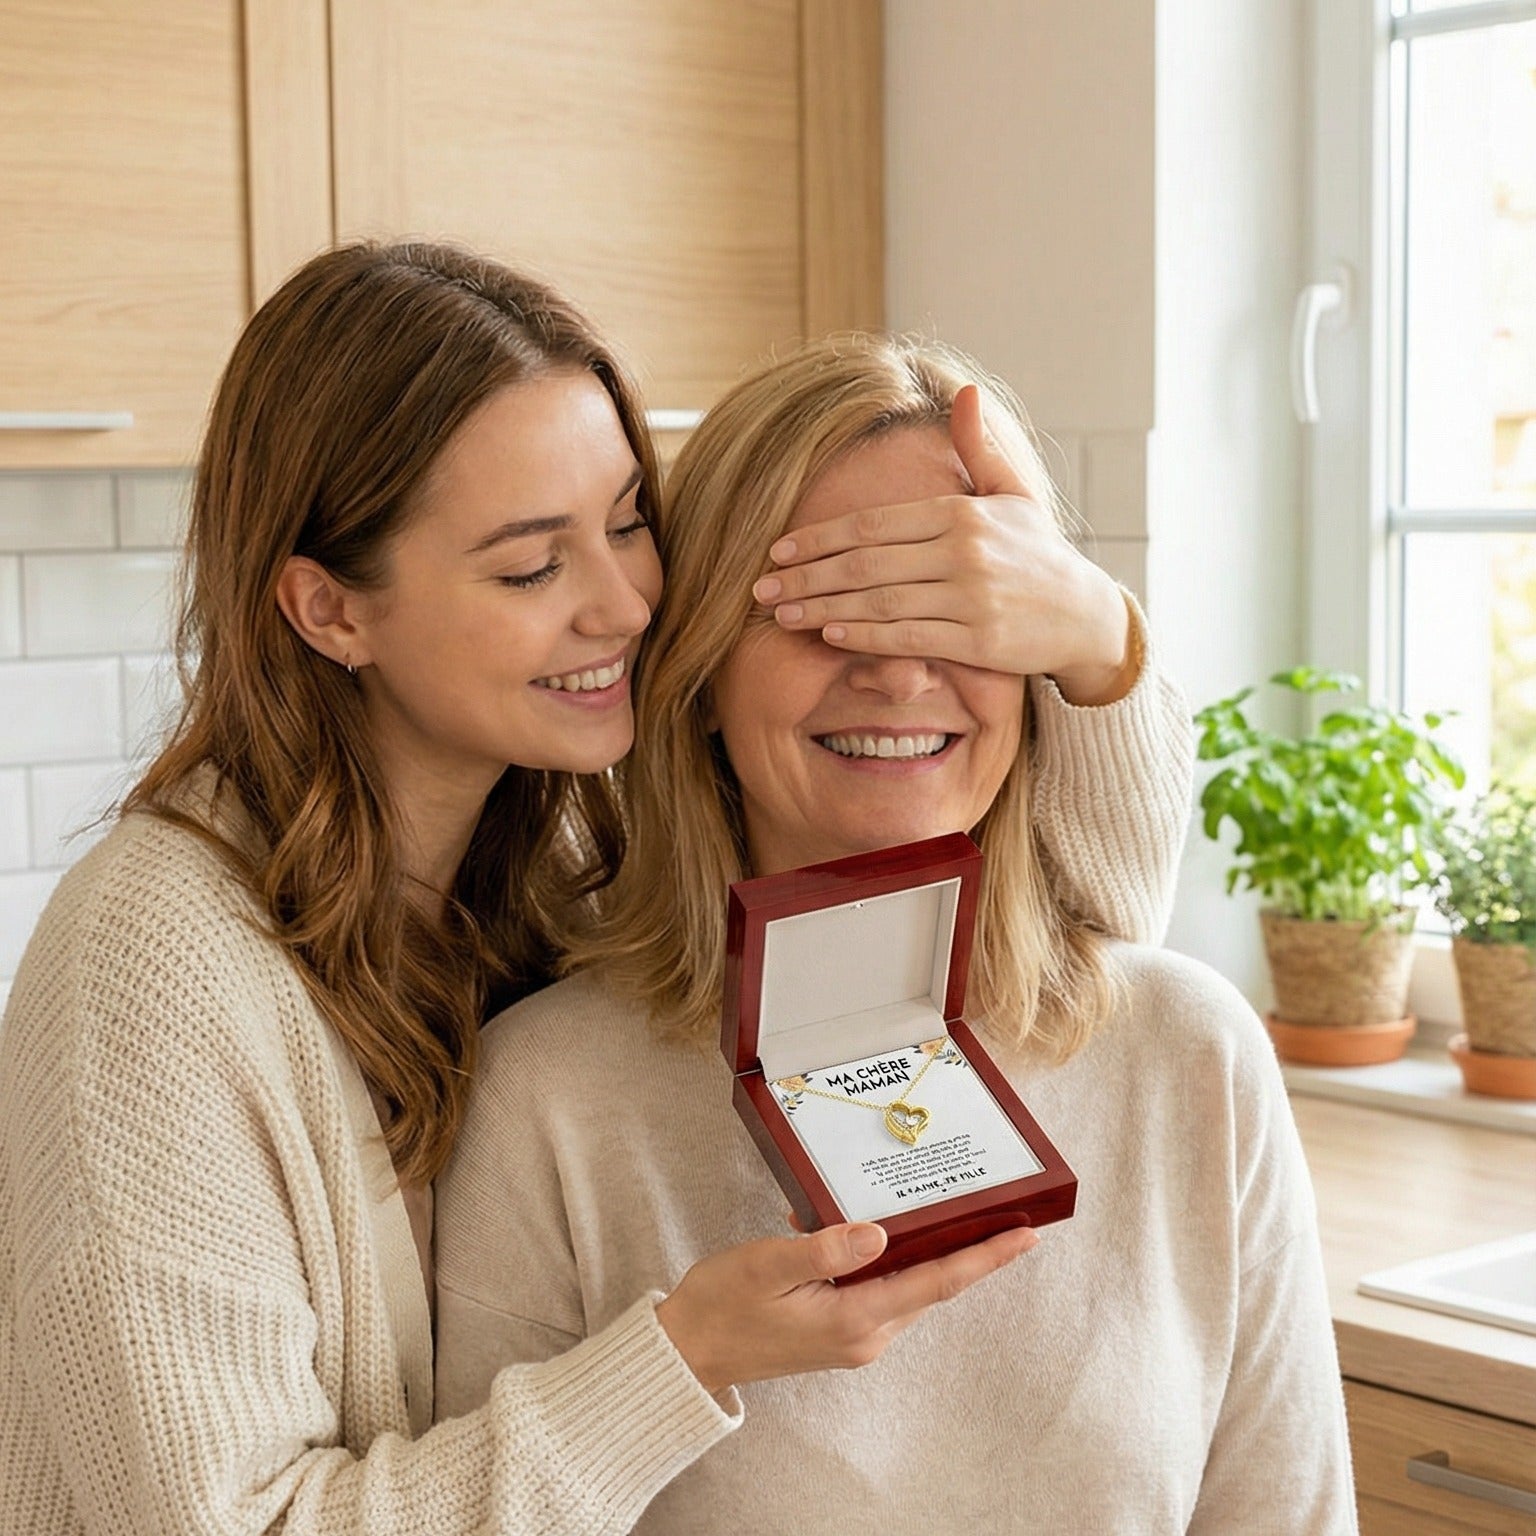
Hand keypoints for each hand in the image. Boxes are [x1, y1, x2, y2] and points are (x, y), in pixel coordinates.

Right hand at [654, 1220, 1037, 1394]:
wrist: (690, 1350)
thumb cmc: (723, 1305)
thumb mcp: (769, 1266)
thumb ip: (826, 1249)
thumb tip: (878, 1233)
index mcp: (855, 1320)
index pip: (936, 1282)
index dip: (985, 1258)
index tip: (1026, 1237)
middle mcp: (866, 1336)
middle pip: (932, 1283)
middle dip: (968, 1248)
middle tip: (1001, 1208)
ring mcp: (855, 1337)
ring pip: (908, 1285)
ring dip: (926, 1250)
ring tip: (947, 1209)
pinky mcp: (841, 1331)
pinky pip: (881, 1289)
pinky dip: (889, 1258)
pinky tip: (873, 1229)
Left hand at [750, 385, 1137, 704]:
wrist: (1083, 614)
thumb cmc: (1037, 554)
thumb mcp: (1013, 494)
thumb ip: (978, 447)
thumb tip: (964, 391)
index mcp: (960, 514)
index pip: (872, 525)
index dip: (819, 538)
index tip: (779, 550)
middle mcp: (963, 553)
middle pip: (865, 564)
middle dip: (806, 576)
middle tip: (762, 588)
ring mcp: (970, 598)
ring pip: (878, 602)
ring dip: (822, 608)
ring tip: (781, 614)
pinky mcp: (978, 641)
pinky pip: (907, 637)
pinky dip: (863, 637)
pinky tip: (828, 634)